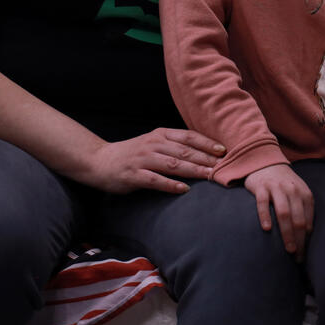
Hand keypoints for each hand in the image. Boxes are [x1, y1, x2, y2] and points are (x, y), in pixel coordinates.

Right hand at [78, 128, 225, 193]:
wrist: (99, 160)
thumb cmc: (133, 154)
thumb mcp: (153, 143)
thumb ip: (174, 146)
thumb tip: (204, 152)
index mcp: (160, 134)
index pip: (188, 136)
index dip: (207, 143)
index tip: (224, 150)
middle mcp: (153, 144)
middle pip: (184, 151)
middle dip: (206, 158)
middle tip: (224, 166)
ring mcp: (143, 159)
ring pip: (172, 164)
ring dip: (193, 170)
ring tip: (210, 176)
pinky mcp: (133, 175)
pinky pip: (155, 180)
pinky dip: (170, 184)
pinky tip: (183, 189)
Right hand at [244, 164, 313, 258]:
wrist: (265, 162)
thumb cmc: (283, 185)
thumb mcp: (297, 194)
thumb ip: (302, 211)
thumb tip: (306, 238)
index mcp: (305, 194)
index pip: (308, 221)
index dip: (306, 240)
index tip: (303, 256)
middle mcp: (293, 190)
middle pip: (298, 219)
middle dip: (299, 240)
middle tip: (296, 257)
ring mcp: (276, 188)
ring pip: (284, 212)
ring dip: (287, 233)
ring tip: (288, 249)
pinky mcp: (261, 186)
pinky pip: (263, 202)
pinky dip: (265, 216)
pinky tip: (266, 229)